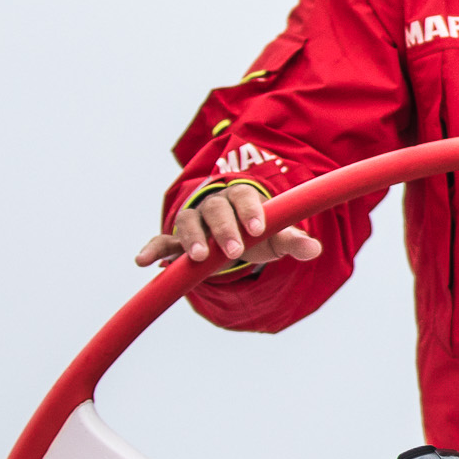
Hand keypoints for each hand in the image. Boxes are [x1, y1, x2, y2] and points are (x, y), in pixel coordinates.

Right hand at [135, 181, 319, 271]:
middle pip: (216, 210)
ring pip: (187, 221)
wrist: (234, 234)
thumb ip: (294, 242)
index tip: (258, 228)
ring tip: (198, 258)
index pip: (244, 196)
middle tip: (234, 252)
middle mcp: (215, 205)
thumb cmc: (258, 233)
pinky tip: (144, 262)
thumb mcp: (276, 238)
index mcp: (241, 198)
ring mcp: (194, 220)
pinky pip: (162, 240)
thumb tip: (314, 249)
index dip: (251, 210)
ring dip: (191, 238)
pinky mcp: (175, 238)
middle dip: (224, 229)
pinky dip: (152, 249)